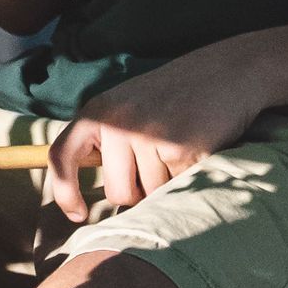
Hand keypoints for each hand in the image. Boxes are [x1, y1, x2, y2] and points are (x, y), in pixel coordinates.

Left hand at [46, 37, 276, 223]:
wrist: (224, 72)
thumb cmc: (172, 97)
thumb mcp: (126, 107)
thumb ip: (104, 141)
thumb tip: (88, 197)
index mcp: (97, 112)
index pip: (63, 156)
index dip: (64, 191)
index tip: (79, 215)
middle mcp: (117, 123)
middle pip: (118, 192)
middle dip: (139, 191)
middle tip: (159, 160)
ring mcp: (148, 136)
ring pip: (151, 194)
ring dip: (167, 182)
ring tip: (179, 145)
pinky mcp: (180, 149)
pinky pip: (177, 186)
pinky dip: (188, 174)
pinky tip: (196, 145)